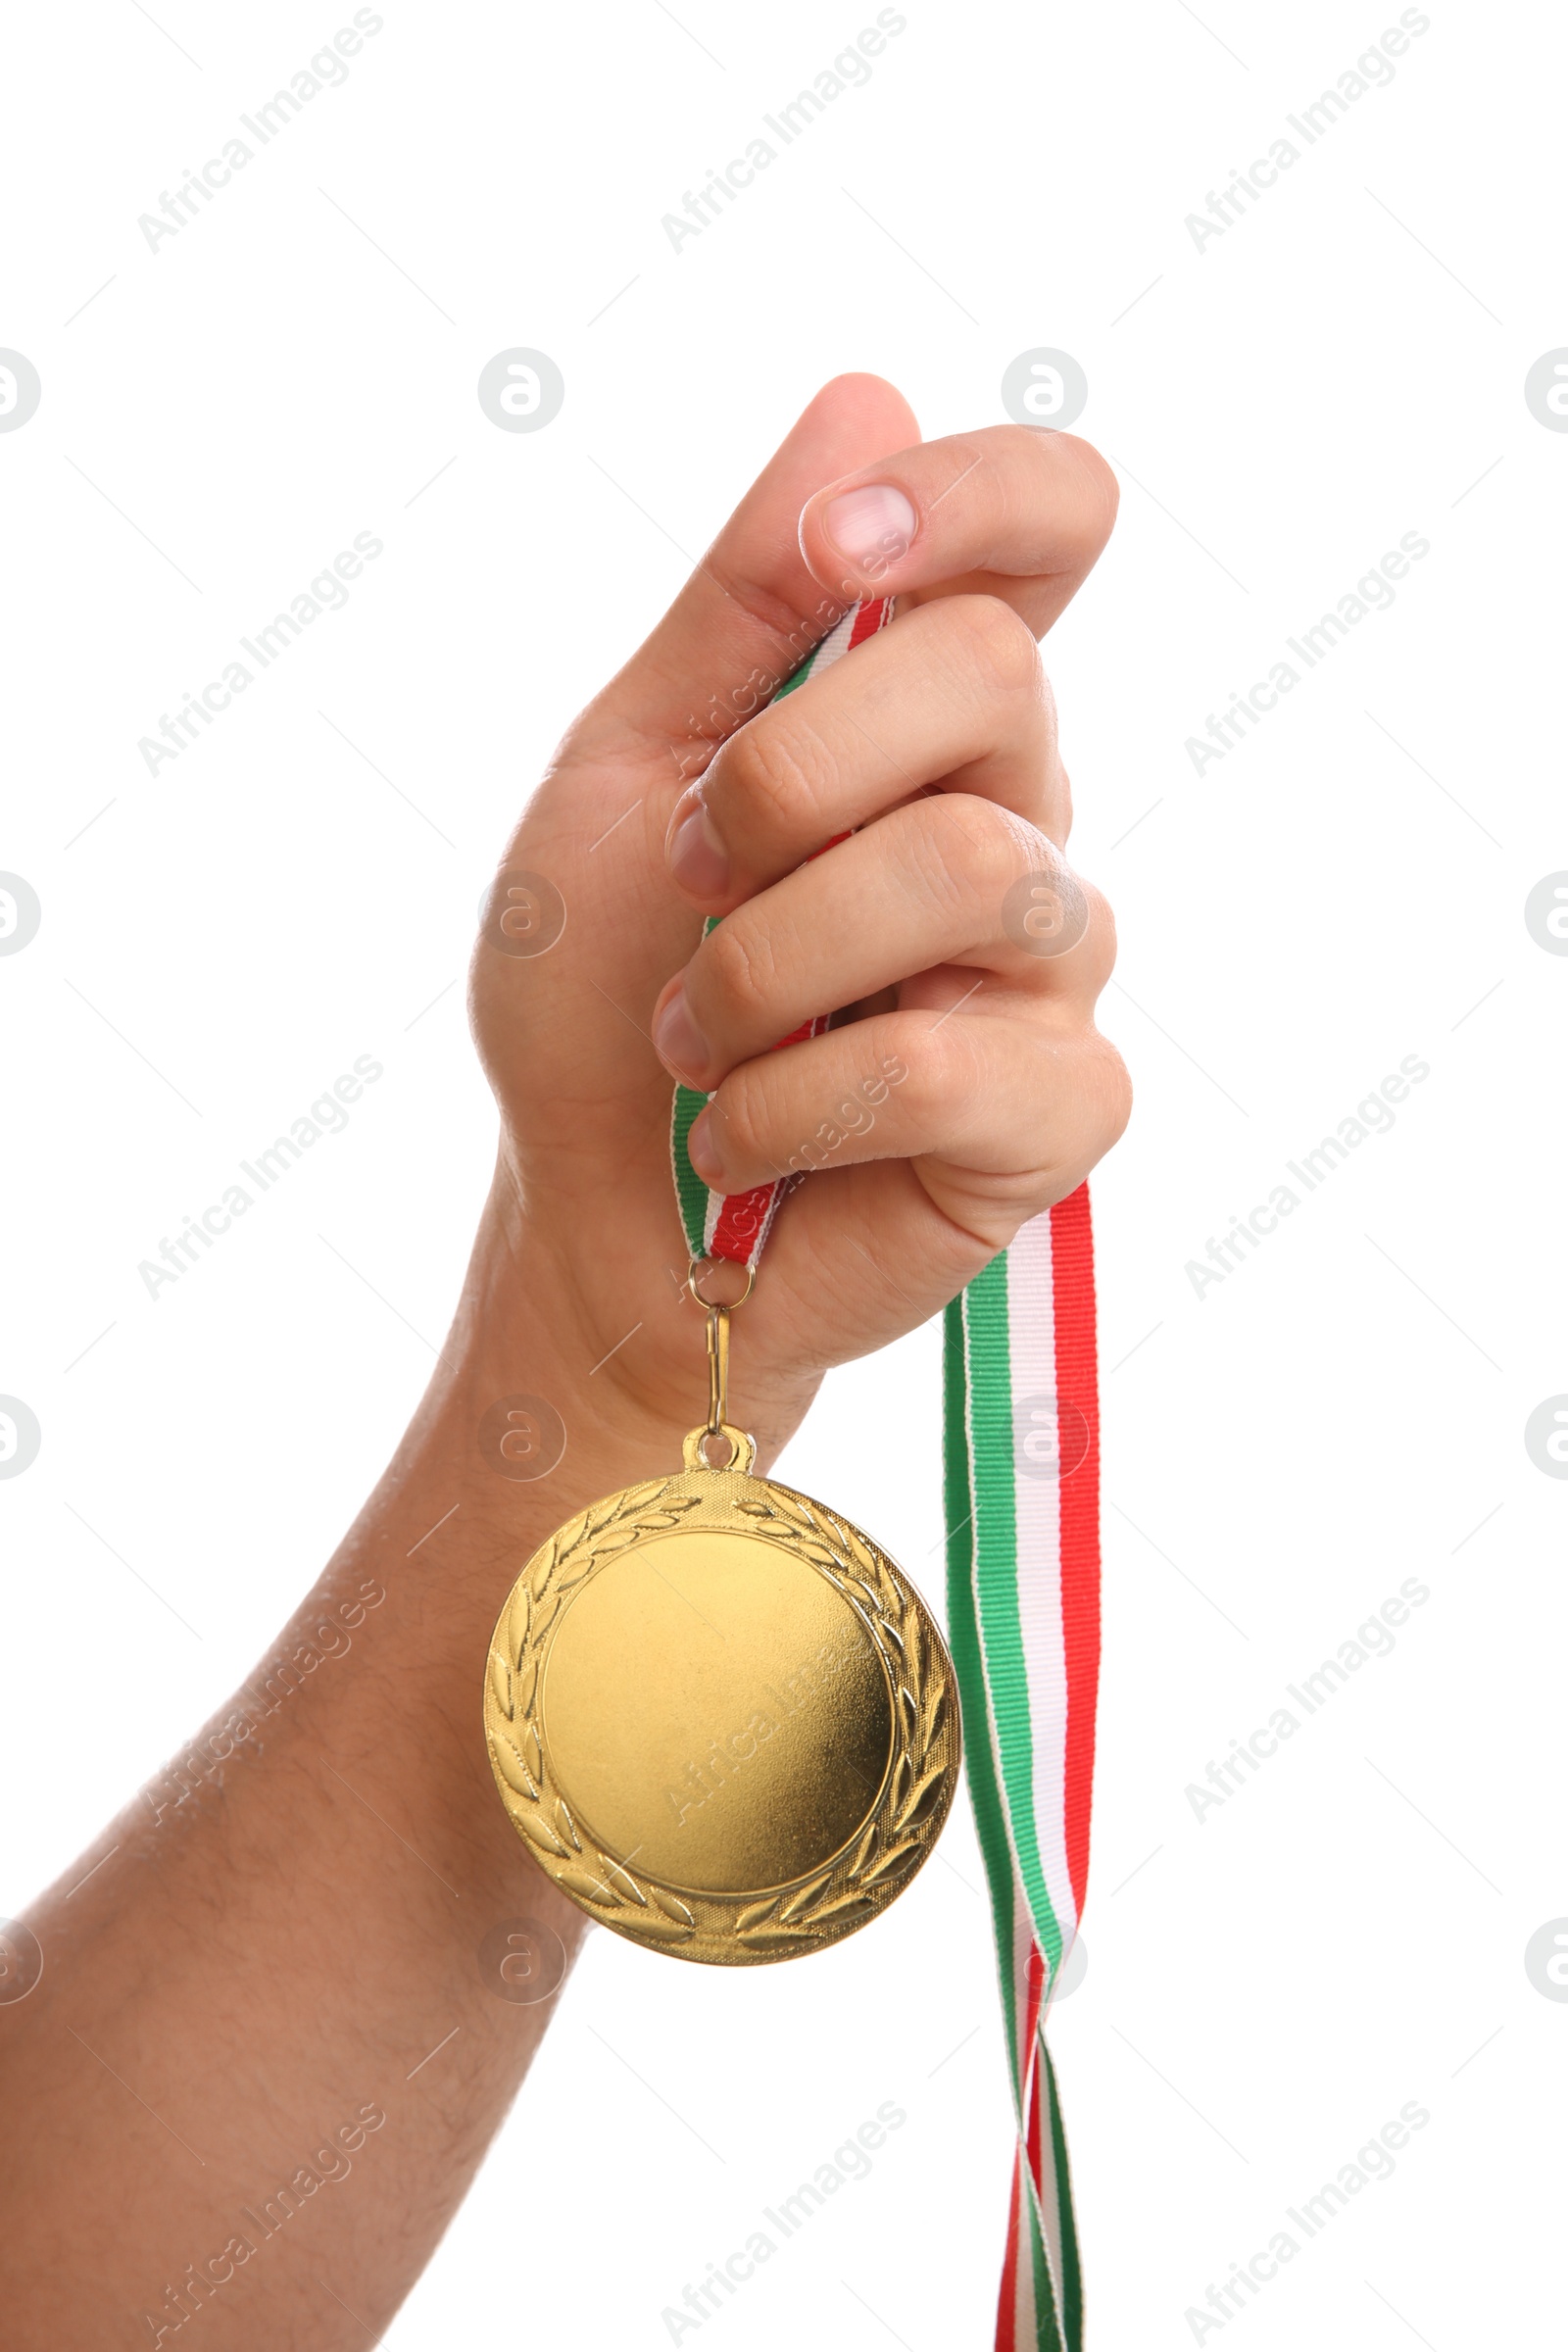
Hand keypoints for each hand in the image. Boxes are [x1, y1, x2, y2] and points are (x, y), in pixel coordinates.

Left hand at [470, 374, 1129, 1464]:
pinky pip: (952, 1057)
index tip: (843, 556)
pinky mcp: (1060, 1110)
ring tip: (697, 1037)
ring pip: (963, 868)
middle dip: (783, 777)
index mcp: (918, 713)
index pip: (1050, 526)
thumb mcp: (624, 772)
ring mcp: (1051, 961)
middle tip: (693, 876)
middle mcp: (1013, 811)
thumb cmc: (602, 994)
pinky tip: (750, 1141)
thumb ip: (739, 602)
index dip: (976, 495)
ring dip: (762, 964)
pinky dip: (793, 1102)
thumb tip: (868, 393)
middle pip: (995, 677)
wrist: (592, 1217)